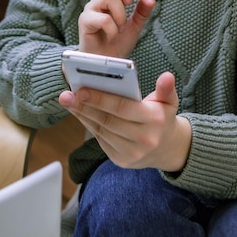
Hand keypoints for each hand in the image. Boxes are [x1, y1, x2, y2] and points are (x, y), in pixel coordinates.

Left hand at [59, 72, 191, 171]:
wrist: (167, 149)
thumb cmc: (163, 117)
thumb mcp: (169, 101)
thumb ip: (166, 89)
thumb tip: (167, 76)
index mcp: (154, 121)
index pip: (123, 108)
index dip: (101, 99)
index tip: (82, 90)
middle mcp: (143, 139)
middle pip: (108, 120)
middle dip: (85, 107)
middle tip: (67, 95)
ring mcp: (131, 153)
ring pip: (101, 130)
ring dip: (82, 115)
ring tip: (69, 101)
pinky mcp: (121, 160)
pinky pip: (100, 139)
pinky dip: (88, 124)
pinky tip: (79, 112)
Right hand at [78, 0, 154, 57]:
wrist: (106, 64)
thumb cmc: (117, 42)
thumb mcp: (135, 25)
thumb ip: (142, 10)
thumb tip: (151, 0)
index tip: (149, 1)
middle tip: (129, 4)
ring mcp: (91, 9)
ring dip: (121, 15)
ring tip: (119, 28)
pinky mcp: (85, 21)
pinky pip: (104, 19)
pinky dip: (113, 29)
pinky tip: (111, 36)